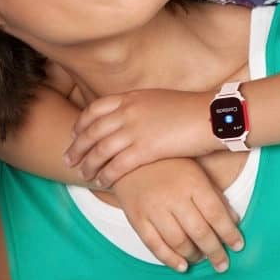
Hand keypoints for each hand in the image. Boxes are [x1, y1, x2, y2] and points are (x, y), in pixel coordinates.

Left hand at [64, 88, 217, 186]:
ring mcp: (136, 130)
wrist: (211, 116)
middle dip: (77, 146)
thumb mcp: (156, 99)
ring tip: (82, 174)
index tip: (74, 134)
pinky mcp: (146, 149)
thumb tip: (127, 116)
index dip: (81, 123)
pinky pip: (118, 165)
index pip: (95, 109)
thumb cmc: (189, 110)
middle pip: (92, 131)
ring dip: (88, 164)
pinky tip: (102, 182)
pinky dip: (106, 174)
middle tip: (68, 159)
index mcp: (130, 97)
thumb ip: (138, 106)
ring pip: (101, 150)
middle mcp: (128, 111)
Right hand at [111, 158, 243, 272]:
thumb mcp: (195, 171)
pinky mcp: (137, 217)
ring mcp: (153, 207)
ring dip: (194, 255)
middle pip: (199, 231)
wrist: (127, 158)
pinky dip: (170, 259)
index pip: (215, 213)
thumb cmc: (167, 164)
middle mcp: (173, 195)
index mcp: (191, 181)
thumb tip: (233, 220)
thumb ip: (215, 195)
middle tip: (222, 263)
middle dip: (215, 251)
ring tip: (201, 258)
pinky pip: (155, 245)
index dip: (229, 233)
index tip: (238, 245)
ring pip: (178, 241)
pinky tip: (182, 265)